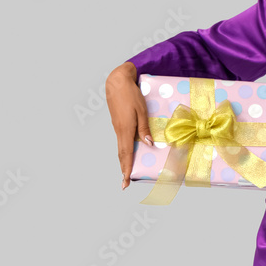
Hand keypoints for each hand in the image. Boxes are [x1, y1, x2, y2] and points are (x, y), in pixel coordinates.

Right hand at [105, 62, 151, 190]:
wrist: (116, 81)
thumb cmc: (131, 94)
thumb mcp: (141, 110)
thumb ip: (144, 128)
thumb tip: (148, 144)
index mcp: (125, 129)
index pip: (126, 153)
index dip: (126, 168)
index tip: (126, 181)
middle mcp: (119, 130)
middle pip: (121, 154)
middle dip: (123, 169)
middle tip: (125, 183)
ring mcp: (117, 126)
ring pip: (120, 147)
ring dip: (123, 161)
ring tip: (127, 171)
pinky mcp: (118, 122)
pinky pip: (121, 140)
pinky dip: (124, 150)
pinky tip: (129, 152)